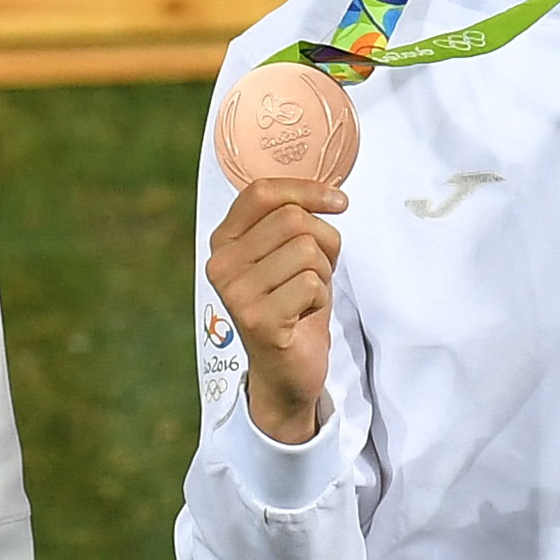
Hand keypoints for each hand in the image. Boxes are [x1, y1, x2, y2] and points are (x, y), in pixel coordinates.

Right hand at [205, 176, 343, 444]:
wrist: (286, 368)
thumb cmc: (291, 304)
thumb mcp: (286, 254)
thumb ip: (291, 220)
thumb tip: (330, 190)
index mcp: (224, 241)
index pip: (261, 192)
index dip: (307, 190)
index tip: (339, 202)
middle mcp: (221, 264)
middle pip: (293, 220)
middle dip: (323, 241)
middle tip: (318, 271)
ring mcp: (236, 293)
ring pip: (307, 251)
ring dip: (323, 274)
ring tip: (307, 296)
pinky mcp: (258, 319)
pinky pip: (311, 284)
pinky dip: (321, 299)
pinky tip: (305, 315)